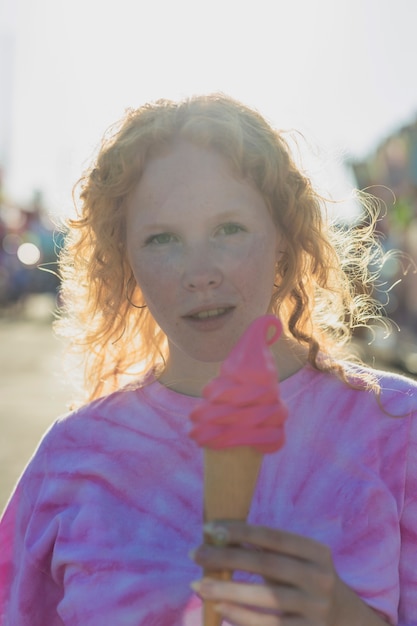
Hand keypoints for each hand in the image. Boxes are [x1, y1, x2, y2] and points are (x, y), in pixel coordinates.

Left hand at [190, 521, 388, 624]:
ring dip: (228, 590)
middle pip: (266, 565)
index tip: (208, 529)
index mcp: (317, 551)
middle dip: (227, 557)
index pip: (272, 536)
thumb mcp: (296, 560)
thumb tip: (216, 536)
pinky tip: (220, 608)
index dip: (239, 531)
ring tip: (198, 584)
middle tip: (195, 554)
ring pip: (266, 599)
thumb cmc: (305, 580)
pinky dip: (242, 617)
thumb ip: (265, 550)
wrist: (345, 620)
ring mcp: (316, 609)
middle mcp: (320, 578)